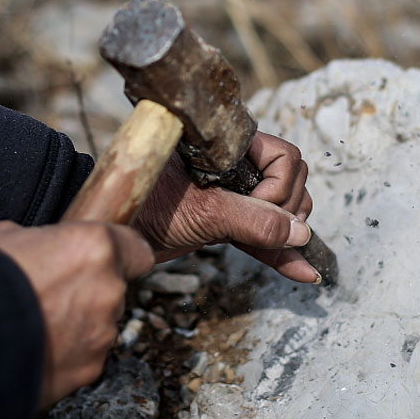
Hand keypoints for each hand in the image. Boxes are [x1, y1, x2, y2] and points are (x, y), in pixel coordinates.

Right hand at [0, 220, 153, 407]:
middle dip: (90, 293)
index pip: (138, 251)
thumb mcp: (6, 238)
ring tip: (35, 328)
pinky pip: (85, 358)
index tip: (106, 261)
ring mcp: (102, 332)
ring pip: (101, 327)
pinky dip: (66, 357)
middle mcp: (109, 289)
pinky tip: (34, 352)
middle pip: (115, 290)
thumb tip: (35, 246)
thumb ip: (38, 242)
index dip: (122, 256)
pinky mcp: (89, 369)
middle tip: (51, 297)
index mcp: (96, 247)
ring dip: (78, 327)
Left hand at [133, 132, 318, 283]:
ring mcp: (233, 193)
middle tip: (264, 230)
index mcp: (231, 146)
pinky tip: (303, 272)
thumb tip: (299, 234)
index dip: (279, 186)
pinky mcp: (227, 220)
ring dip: (289, 232)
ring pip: (282, 209)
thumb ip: (253, 220)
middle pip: (291, 181)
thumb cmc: (147, 206)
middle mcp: (237, 165)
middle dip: (288, 210)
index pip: (284, 158)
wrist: (116, 233)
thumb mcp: (204, 211)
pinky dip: (280, 253)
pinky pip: (263, 234)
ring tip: (285, 250)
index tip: (255, 207)